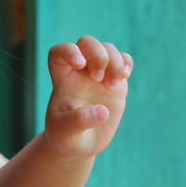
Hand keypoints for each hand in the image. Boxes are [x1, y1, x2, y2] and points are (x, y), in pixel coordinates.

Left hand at [44, 36, 132, 157]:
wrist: (81, 144)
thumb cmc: (66, 137)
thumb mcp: (66, 133)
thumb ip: (78, 121)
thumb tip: (102, 111)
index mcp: (62, 80)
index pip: (59, 52)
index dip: (69, 51)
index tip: (80, 65)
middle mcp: (79, 72)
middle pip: (87, 42)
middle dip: (97, 55)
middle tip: (99, 79)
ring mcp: (98, 75)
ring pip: (107, 48)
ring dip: (114, 62)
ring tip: (112, 86)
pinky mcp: (115, 81)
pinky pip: (123, 60)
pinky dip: (126, 63)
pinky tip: (124, 76)